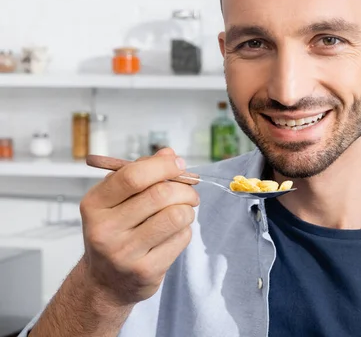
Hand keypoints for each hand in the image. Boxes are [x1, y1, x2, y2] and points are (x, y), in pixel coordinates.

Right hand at [79, 148, 198, 306]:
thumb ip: (141, 174)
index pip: (133, 177)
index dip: (163, 166)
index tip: (179, 164)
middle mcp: (105, 229)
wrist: (105, 283)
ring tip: (182, 212)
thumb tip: (169, 154)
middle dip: (184, 189)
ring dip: (188, 210)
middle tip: (190, 193)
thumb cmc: (115, 232)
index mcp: (94, 205)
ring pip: (176, 216)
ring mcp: (125, 253)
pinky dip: (185, 231)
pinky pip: (181, 238)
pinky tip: (173, 234)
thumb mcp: (116, 201)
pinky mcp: (145, 271)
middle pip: (160, 195)